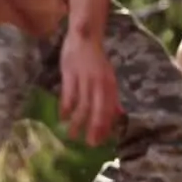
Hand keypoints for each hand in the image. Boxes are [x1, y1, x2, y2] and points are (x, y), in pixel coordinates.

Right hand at [59, 31, 122, 145]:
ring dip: (77, 122)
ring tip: (72, 135)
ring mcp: (85, 79)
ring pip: (83, 105)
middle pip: (98, 110)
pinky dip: (65, 108)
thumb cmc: (96, 60)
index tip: (101, 142)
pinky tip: (62, 117)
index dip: (106, 127)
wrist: (85, 38)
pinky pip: (68, 95)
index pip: (109, 110)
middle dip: (94, 129)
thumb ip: (111, 97)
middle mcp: (100, 84)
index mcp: (110, 85)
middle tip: (89, 144)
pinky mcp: (71, 74)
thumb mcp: (108, 78)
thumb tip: (119, 114)